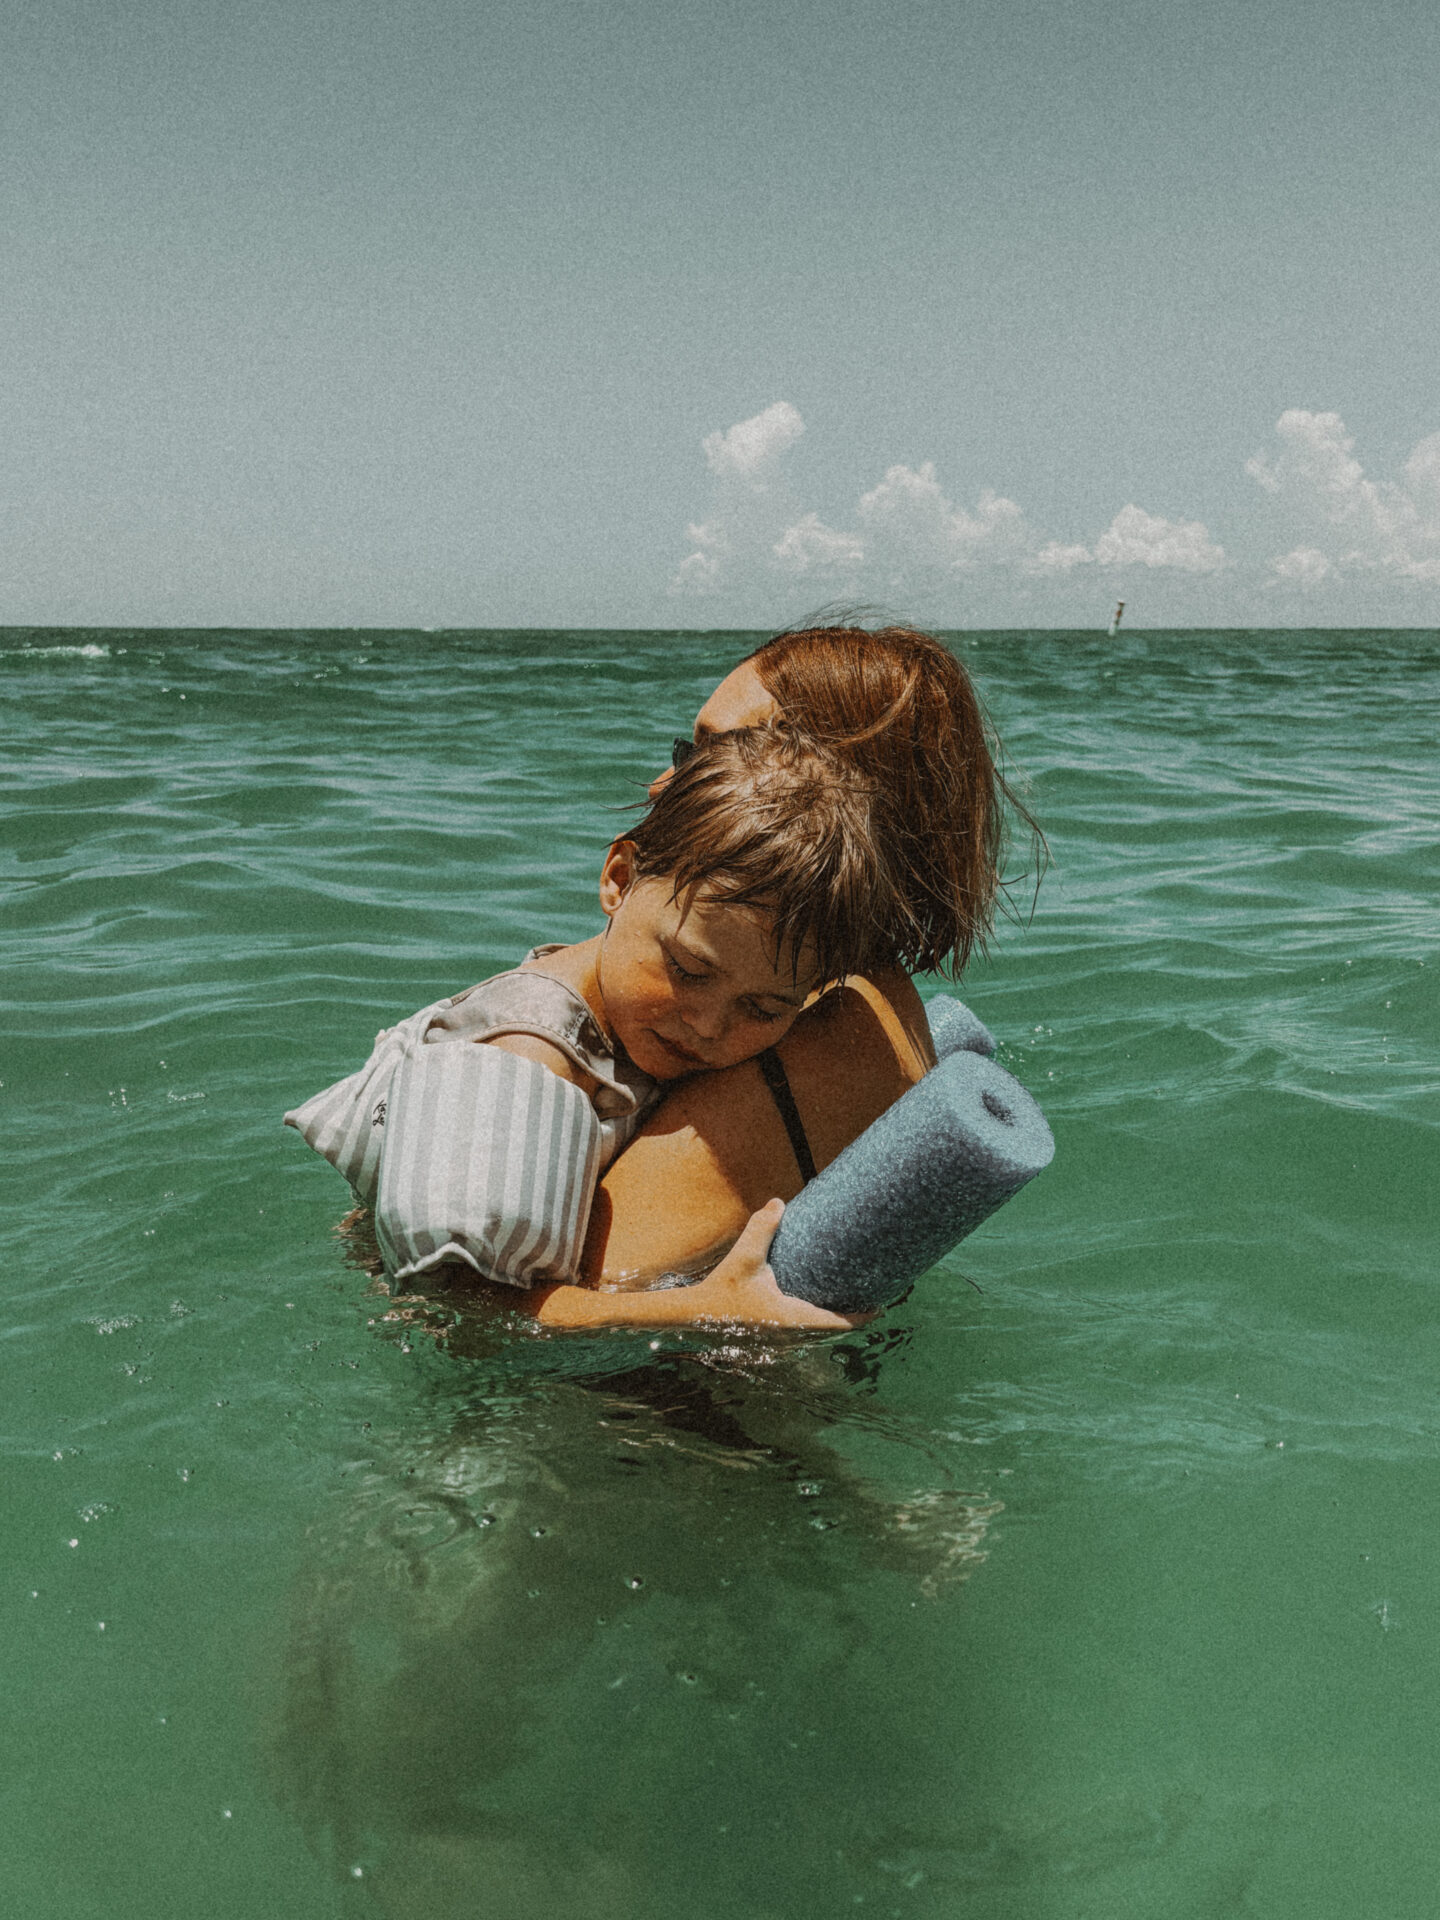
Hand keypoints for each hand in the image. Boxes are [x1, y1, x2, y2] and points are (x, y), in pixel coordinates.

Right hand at [679, 1199, 875, 1330]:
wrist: (695, 1316)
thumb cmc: (722, 1289)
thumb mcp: (743, 1258)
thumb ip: (762, 1230)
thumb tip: (779, 1203)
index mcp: (792, 1318)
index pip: (837, 1323)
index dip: (861, 1317)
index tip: (880, 1308)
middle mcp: (791, 1333)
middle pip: (832, 1331)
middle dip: (852, 1317)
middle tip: (871, 1297)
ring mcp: (781, 1340)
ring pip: (818, 1334)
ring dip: (835, 1321)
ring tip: (851, 1301)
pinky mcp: (772, 1338)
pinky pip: (804, 1332)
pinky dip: (818, 1323)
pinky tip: (818, 1307)